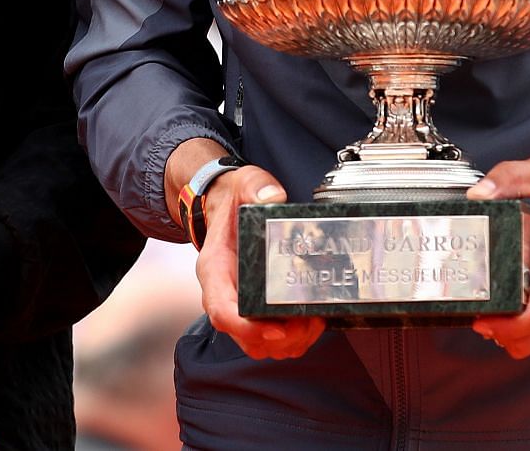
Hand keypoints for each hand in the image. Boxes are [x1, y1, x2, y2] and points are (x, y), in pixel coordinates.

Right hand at [194, 165, 324, 359]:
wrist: (229, 207)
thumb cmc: (235, 201)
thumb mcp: (243, 183)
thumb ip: (255, 186)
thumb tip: (272, 198)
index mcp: (214, 269)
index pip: (221, 311)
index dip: (247, 328)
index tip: (276, 329)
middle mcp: (223, 294)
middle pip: (245, 337)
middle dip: (280, 338)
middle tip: (310, 321)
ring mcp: (239, 305)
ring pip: (260, 345)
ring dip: (289, 342)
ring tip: (315, 321)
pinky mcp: (256, 311)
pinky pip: (272, 340)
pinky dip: (294, 339)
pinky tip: (313, 320)